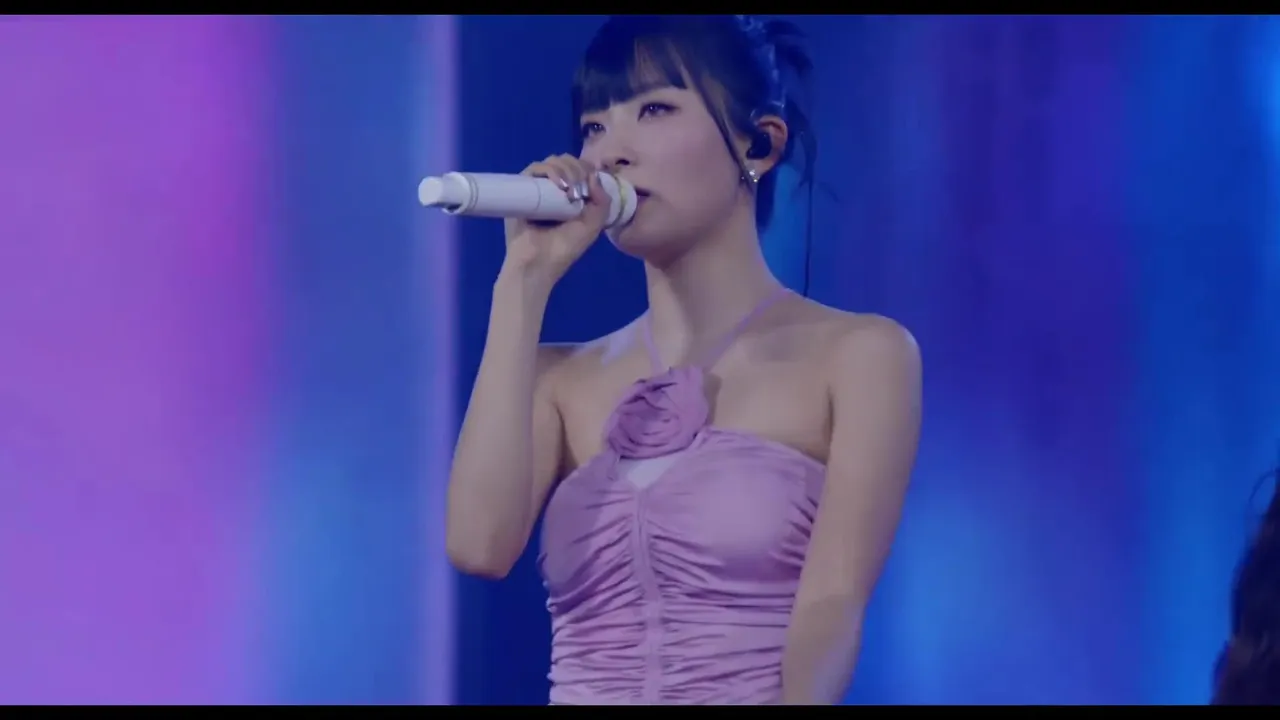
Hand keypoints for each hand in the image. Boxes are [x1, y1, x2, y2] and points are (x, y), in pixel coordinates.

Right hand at [502, 154, 609, 285]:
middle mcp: (552, 190)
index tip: (593, 179)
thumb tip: (593, 175)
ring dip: (566, 168)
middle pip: (565, 162)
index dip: (587, 169)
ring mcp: (536, 188)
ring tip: (570, 188)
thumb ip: (602, 202)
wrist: (539, 263)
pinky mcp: (521, 189)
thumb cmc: (564, 249)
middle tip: (579, 186)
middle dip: (577, 168)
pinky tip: (559, 184)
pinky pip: (534, 169)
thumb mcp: (592, 226)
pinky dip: (549, 170)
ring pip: (551, 162)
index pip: (578, 169)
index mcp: (569, 197)